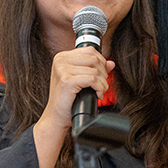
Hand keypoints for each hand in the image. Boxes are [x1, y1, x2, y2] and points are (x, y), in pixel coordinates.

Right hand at [32, 48, 114, 167]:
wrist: (56, 116)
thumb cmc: (68, 99)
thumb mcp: (81, 80)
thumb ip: (94, 69)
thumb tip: (111, 62)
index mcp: (62, 57)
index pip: (90, 50)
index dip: (101, 62)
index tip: (101, 75)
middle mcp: (60, 60)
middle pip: (94, 59)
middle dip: (103, 73)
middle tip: (101, 85)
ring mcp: (62, 70)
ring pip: (95, 70)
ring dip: (103, 83)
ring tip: (99, 91)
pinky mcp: (67, 81)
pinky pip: (92, 79)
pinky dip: (99, 87)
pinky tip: (97, 94)